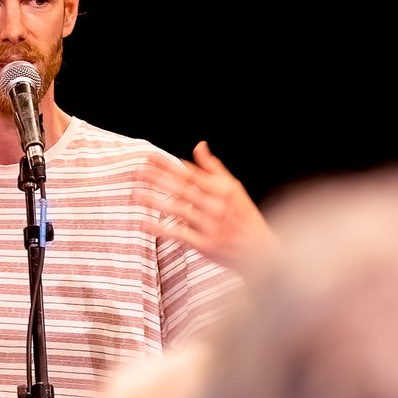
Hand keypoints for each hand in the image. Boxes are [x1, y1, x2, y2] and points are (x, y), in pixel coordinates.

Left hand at [140, 142, 275, 270]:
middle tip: (136, 171)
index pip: (190, 173)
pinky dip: (162, 229)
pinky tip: (144, 224)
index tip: (148, 157)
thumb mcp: (234, 188)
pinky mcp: (206, 245)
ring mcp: (211, 225)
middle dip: (158, 178)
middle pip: (182, 188)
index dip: (168, 165)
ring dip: (156, 201)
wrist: (262, 252)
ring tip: (135, 194)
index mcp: (223, 189)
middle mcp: (217, 205)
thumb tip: (199, 145)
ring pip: (178, 210)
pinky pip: (180, 235)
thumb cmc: (244, 217)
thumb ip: (213, 168)